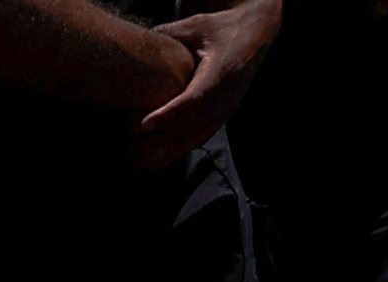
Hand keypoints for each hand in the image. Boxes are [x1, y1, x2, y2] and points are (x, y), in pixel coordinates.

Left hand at [130, 0, 275, 156]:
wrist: (255, 38)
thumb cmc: (224, 30)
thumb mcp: (197, 26)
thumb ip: (168, 35)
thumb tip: (137, 44)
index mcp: (222, 72)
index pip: (194, 101)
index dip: (168, 116)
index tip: (143, 124)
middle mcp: (226, 97)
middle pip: (192, 126)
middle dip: (161, 134)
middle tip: (132, 132)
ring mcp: (224, 111)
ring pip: (194, 139)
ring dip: (165, 147)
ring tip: (136, 145)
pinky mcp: (220, 118)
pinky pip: (196, 141)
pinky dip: (173, 149)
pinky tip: (151, 150)